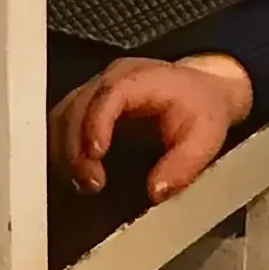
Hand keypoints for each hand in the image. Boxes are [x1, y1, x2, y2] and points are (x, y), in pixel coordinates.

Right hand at [48, 55, 251, 200]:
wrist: (201, 92)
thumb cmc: (201, 109)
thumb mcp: (205, 138)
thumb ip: (182, 166)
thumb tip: (155, 191)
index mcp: (143, 78)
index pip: (110, 93)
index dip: (96, 123)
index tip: (96, 155)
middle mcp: (113, 78)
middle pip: (78, 106)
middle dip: (77, 148)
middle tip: (92, 183)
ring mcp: (97, 89)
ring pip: (63, 115)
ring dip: (65, 152)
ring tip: (84, 183)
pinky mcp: (88, 104)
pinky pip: (63, 123)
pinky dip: (63, 150)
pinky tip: (76, 173)